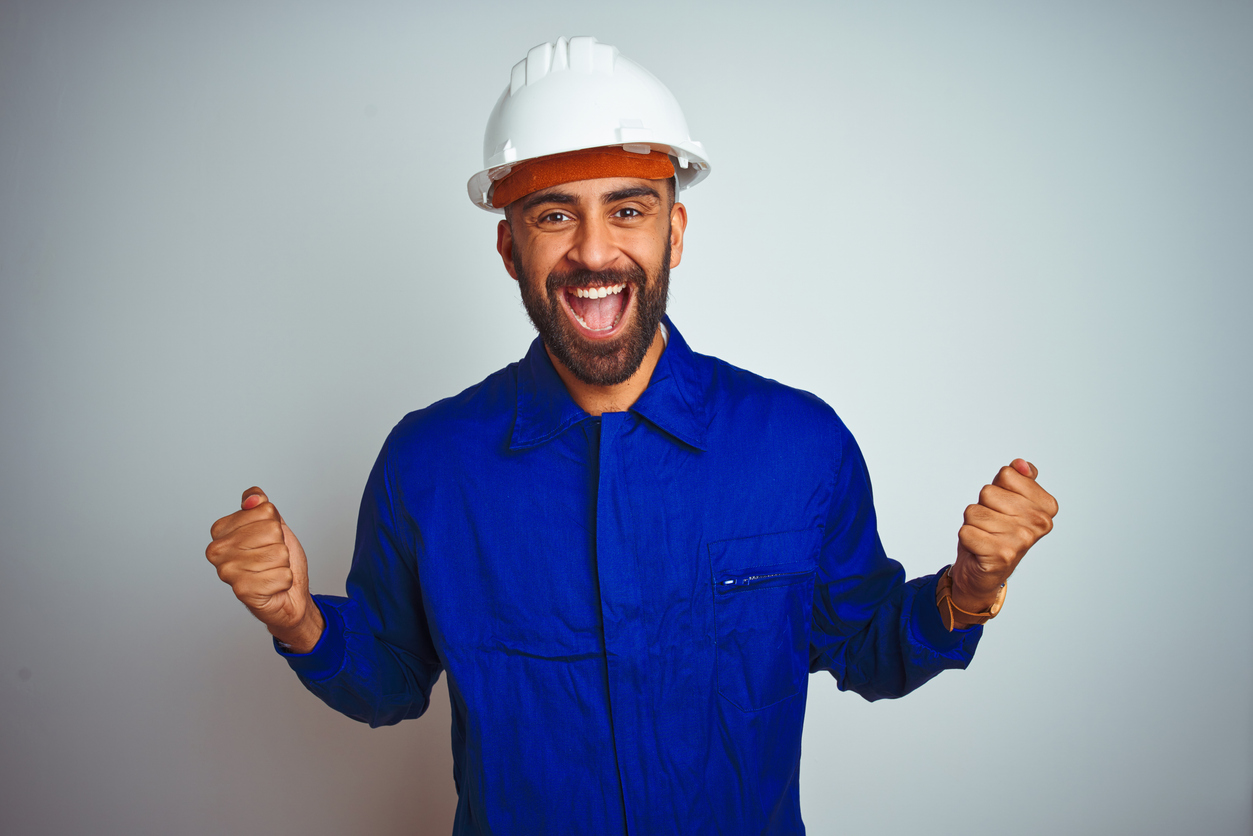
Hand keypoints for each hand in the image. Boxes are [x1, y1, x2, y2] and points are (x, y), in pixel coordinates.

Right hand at [206, 487, 323, 651]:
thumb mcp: (272, 526)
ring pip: (278, 553)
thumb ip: (261, 506)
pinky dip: (284, 580)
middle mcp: (218, 551)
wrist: (287, 595)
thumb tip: (253, 498)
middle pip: (271, 531)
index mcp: (221, 530)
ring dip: (282, 564)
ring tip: (271, 571)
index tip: (266, 539)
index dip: (274, 525)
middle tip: (270, 558)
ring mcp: (227, 572)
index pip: (263, 510)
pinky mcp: (242, 591)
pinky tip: (272, 586)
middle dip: (279, 544)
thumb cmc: (277, 560)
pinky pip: (282, 575)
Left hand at [950, 459, 1057, 624]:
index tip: (1004, 507)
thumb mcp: (1009, 499)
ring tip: (986, 536)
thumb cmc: (997, 531)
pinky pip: (966, 530)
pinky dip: (966, 538)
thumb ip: (1018, 478)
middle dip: (983, 506)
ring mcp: (1022, 540)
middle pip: (988, 492)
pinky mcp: (1001, 555)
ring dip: (973, 523)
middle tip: (992, 524)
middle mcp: (1039, 523)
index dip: (998, 489)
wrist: (985, 571)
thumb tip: (1020, 464)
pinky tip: (979, 548)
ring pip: (974, 511)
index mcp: (1046, 506)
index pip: (1007, 474)